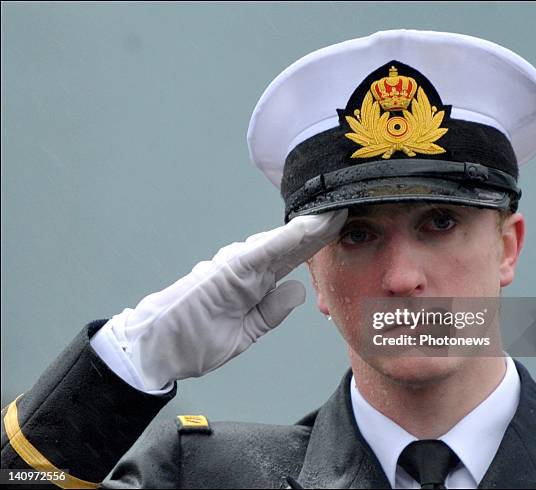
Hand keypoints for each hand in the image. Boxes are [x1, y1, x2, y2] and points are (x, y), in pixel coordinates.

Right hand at [108, 210, 346, 389]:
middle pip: (294, 244)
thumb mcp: (246, 332)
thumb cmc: (194, 340)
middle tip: (352, 207)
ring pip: (283, 241)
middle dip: (324, 228)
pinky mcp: (229, 269)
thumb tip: (299, 290)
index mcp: (255, 283)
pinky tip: (311, 227)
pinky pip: (264, 251)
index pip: (295, 258)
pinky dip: (288, 238)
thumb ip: (272, 311)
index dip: (320, 244)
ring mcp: (239, 265)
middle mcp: (249, 267)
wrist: (157, 350)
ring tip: (341, 210)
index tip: (346, 230)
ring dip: (313, 227)